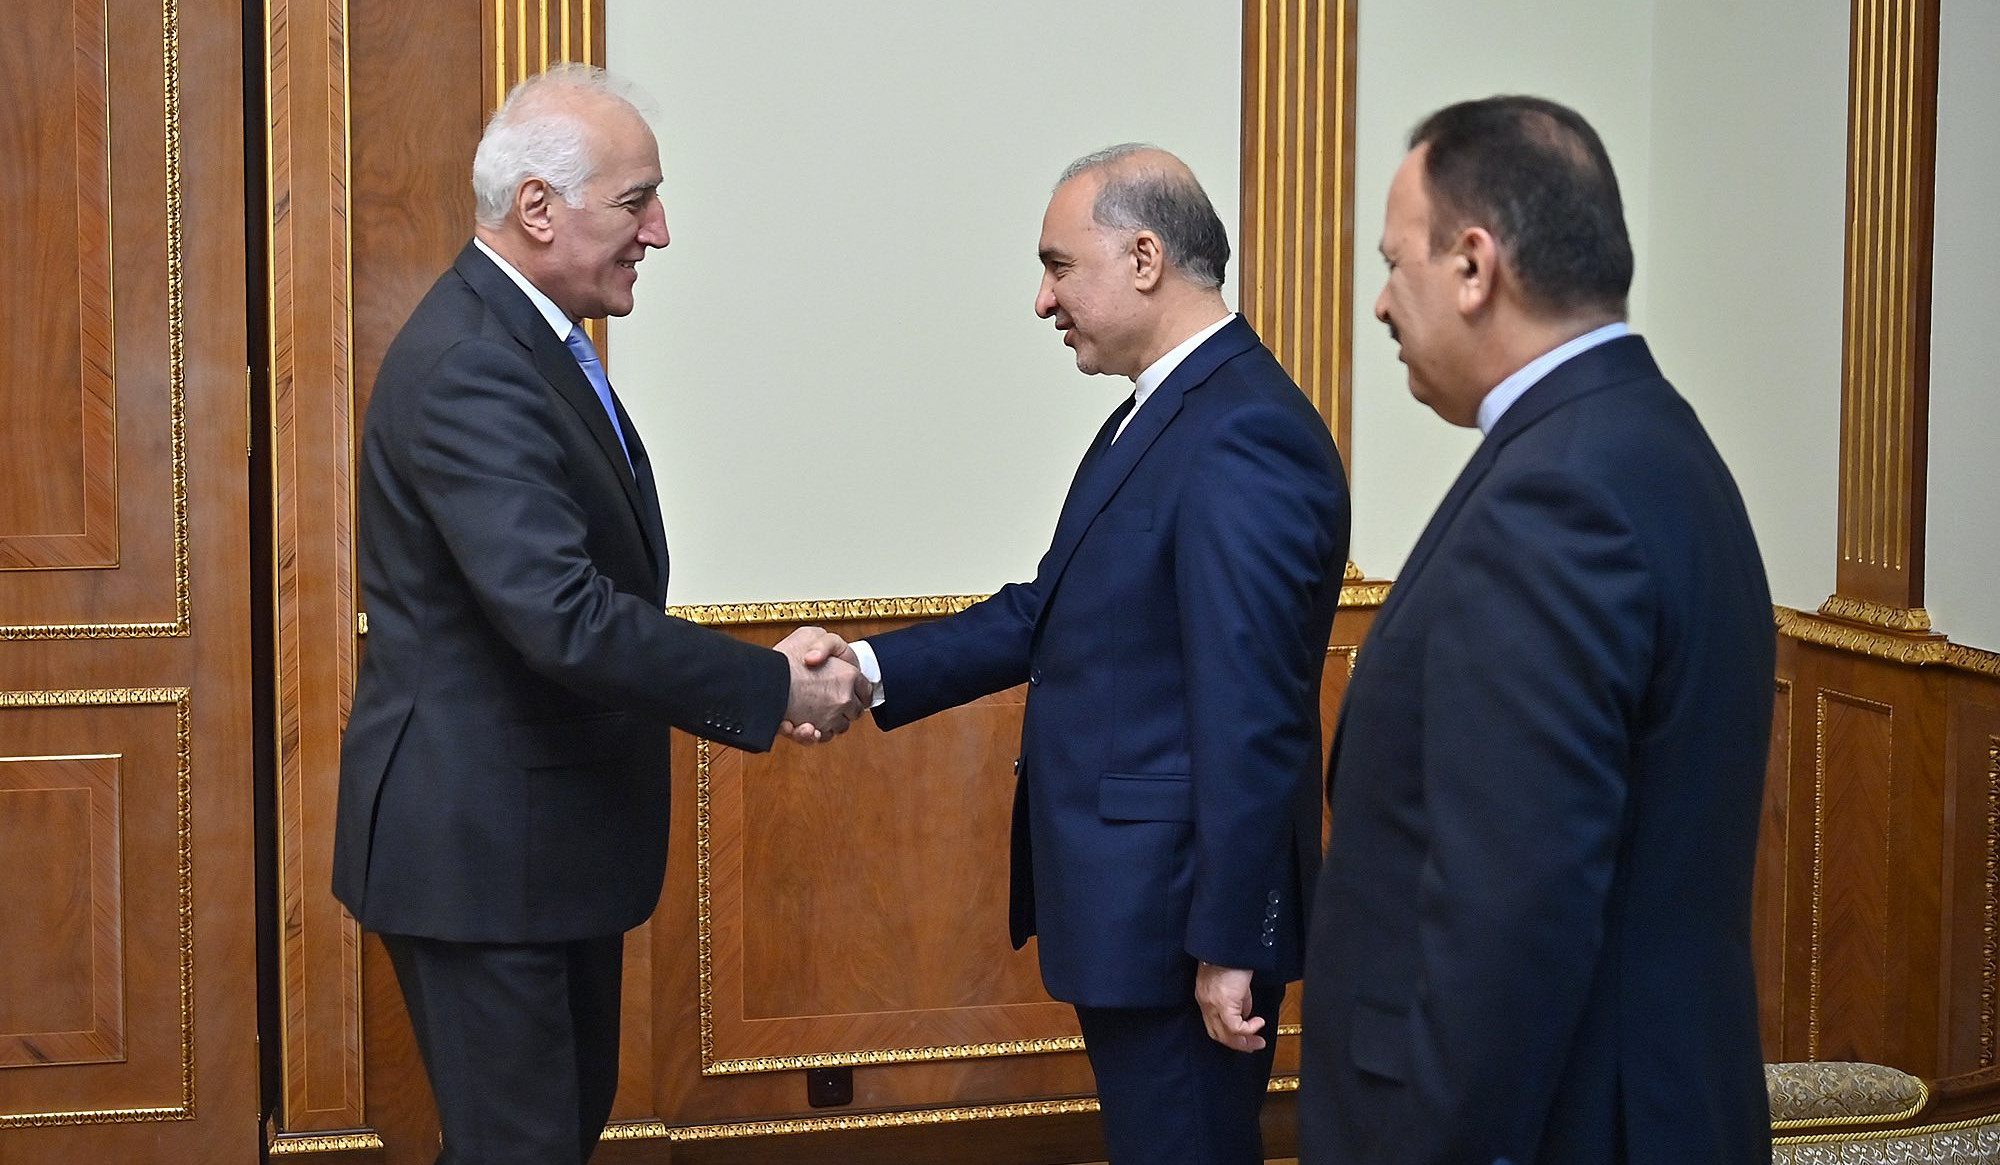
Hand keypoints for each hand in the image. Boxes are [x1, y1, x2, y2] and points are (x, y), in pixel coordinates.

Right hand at [773, 626, 869, 743]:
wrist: (763, 680)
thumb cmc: (785, 657)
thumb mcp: (809, 635)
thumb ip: (825, 644)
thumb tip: (829, 658)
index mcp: (849, 675)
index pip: (865, 690)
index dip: (858, 692)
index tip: (852, 694)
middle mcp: (844, 698)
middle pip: (854, 711)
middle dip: (844, 709)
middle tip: (828, 702)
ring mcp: (830, 717)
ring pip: (838, 726)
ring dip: (828, 722)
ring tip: (812, 712)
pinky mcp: (814, 732)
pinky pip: (821, 737)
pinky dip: (813, 734)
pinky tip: (805, 725)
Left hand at [1194, 962, 1265, 1051]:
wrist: (1228, 945)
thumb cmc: (1231, 958)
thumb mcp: (1234, 984)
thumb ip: (1238, 1001)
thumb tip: (1246, 1015)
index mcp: (1205, 998)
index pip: (1213, 1026)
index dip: (1229, 1037)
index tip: (1244, 1040)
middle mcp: (1205, 1004)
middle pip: (1217, 1035)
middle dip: (1238, 1044)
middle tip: (1254, 1046)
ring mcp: (1212, 1005)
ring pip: (1225, 1035)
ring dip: (1244, 1042)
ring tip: (1259, 1041)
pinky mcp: (1224, 1003)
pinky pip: (1235, 1027)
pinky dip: (1248, 1029)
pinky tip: (1259, 1023)